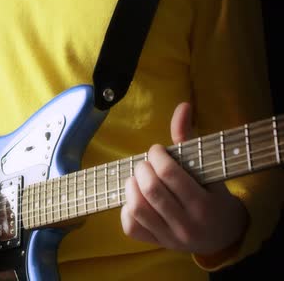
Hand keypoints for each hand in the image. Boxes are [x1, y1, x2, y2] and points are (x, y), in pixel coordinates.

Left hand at [120, 103, 247, 254]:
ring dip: (131, 186)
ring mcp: (169, 238)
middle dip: (142, 169)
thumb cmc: (215, 196)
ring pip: (137, 208)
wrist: (223, 236)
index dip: (157, 156)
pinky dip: (126, 209)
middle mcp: (186, 225)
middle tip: (145, 163)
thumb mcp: (210, 170)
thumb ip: (189, 140)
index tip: (156, 151)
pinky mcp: (155, 244)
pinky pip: (131, 227)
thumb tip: (182, 106)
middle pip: (151, 191)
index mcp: (204, 205)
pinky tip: (136, 198)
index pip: (170, 175)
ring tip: (137, 178)